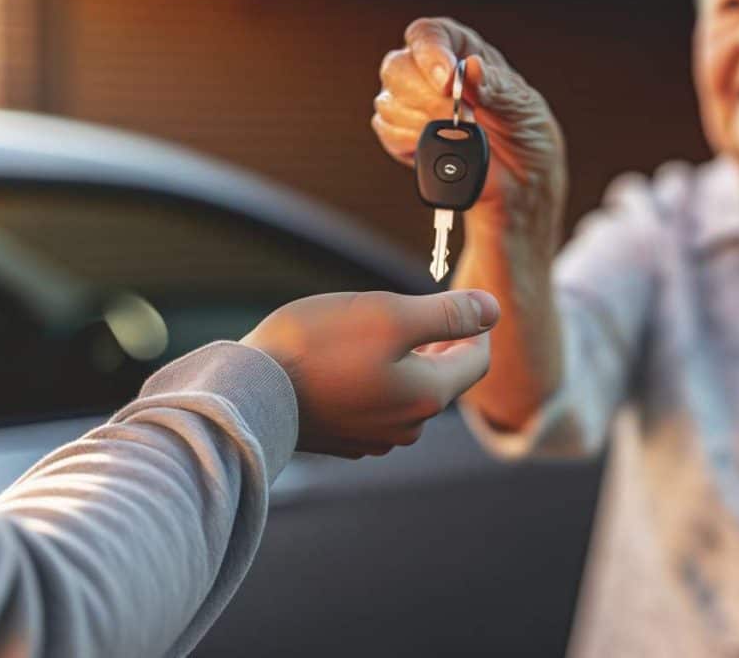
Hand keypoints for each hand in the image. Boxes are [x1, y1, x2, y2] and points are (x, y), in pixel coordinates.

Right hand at [242, 289, 499, 457]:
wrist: (247, 391)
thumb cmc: (315, 348)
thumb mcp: (389, 315)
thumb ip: (447, 314)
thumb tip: (492, 310)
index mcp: (428, 396)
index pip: (476, 360)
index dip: (474, 325)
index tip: (459, 299)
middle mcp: (407, 426)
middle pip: (442, 379)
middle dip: (438, 343)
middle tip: (419, 310)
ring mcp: (372, 437)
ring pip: (407, 392)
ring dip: (403, 361)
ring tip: (375, 332)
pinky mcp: (341, 439)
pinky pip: (374, 405)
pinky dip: (372, 380)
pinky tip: (345, 360)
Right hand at [370, 17, 566, 235]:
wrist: (521, 183)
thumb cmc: (526, 135)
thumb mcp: (523, 107)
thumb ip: (495, 87)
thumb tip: (471, 68)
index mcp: (461, 50)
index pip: (428, 34)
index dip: (430, 53)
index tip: (447, 80)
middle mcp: (429, 71)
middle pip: (397, 66)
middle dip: (428, 98)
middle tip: (462, 119)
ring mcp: (411, 102)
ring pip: (388, 101)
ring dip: (424, 124)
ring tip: (459, 136)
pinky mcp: (401, 134)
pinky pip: (386, 131)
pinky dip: (412, 142)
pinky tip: (440, 148)